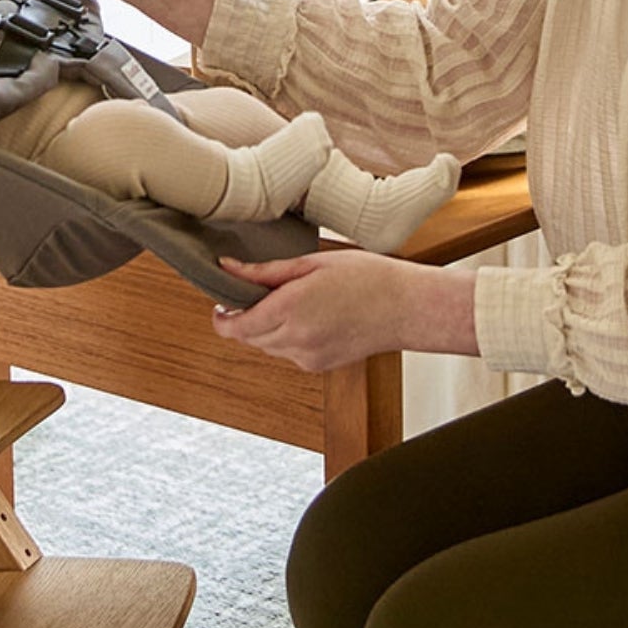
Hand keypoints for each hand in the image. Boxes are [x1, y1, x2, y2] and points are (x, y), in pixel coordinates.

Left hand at [212, 250, 478, 373]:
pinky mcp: (318, 365)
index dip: (221, 317)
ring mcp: (307, 356)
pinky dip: (288, 337)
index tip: (221, 302)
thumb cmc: (366, 276)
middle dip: (245, 317)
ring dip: (266, 327)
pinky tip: (312, 316)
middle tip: (260, 291)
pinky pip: (288, 352)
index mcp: (290, 309)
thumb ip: (265, 271)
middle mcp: (295, 338)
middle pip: (248, 337)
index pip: (235, 327)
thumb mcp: (312, 263)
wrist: (406, 307)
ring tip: (295, 300)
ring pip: (267, 346)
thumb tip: (227, 267)